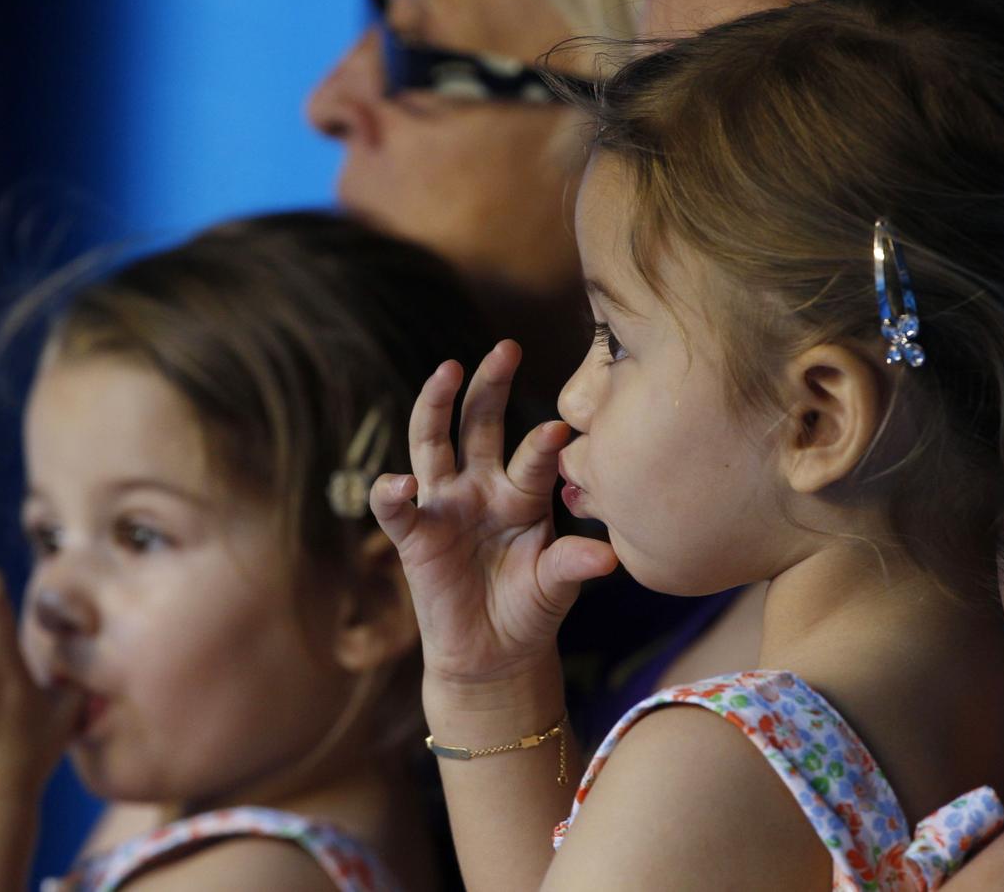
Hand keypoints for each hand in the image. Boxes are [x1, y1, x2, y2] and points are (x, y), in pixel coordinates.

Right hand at [370, 341, 617, 693]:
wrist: (494, 655)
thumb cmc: (530, 610)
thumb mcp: (556, 586)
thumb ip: (574, 565)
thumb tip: (610, 555)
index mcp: (523, 494)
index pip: (534, 457)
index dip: (544, 443)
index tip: (560, 428)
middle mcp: (481, 489)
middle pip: (479, 423)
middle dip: (490, 385)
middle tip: (507, 349)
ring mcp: (444, 506)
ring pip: (433, 444)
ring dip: (435, 406)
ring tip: (447, 371)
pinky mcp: (414, 536)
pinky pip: (396, 508)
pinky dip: (392, 492)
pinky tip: (401, 483)